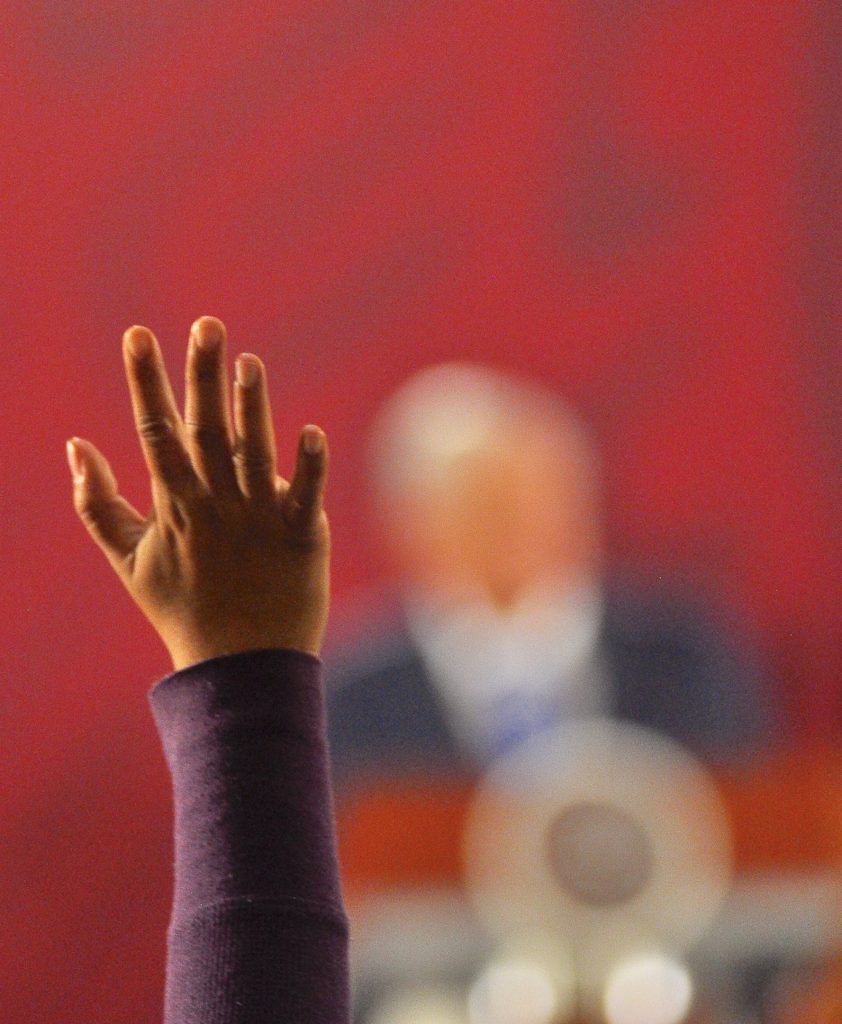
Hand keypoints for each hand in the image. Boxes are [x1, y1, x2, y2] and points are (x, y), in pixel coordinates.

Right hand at [67, 317, 328, 668]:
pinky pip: (307, 497)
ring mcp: (260, 522)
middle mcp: (216, 506)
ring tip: (249, 363)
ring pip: (254, 454)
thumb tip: (74, 445)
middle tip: (206, 325)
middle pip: (206, 431)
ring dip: (252, 408)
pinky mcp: (302, 538)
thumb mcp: (128, 559)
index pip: (155, 431)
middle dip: (202, 375)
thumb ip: (96, 504)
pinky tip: (312, 433)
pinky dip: (310, 467)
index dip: (146, 381)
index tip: (138, 335)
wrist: (241, 667)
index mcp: (175, 506)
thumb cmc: (184, 609)